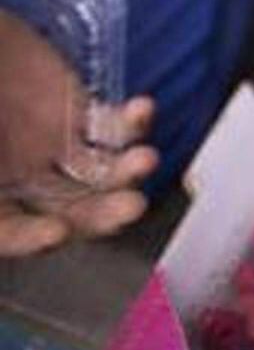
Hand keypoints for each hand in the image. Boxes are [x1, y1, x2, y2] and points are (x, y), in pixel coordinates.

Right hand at [0, 10, 158, 256]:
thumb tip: (2, 190)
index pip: (6, 233)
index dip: (29, 239)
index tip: (55, 233)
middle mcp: (19, 182)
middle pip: (67, 212)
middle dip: (100, 214)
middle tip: (131, 208)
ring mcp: (52, 149)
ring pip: (99, 174)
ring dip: (126, 171)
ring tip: (145, 159)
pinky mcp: (77, 113)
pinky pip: (112, 126)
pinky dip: (131, 122)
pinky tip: (142, 110)